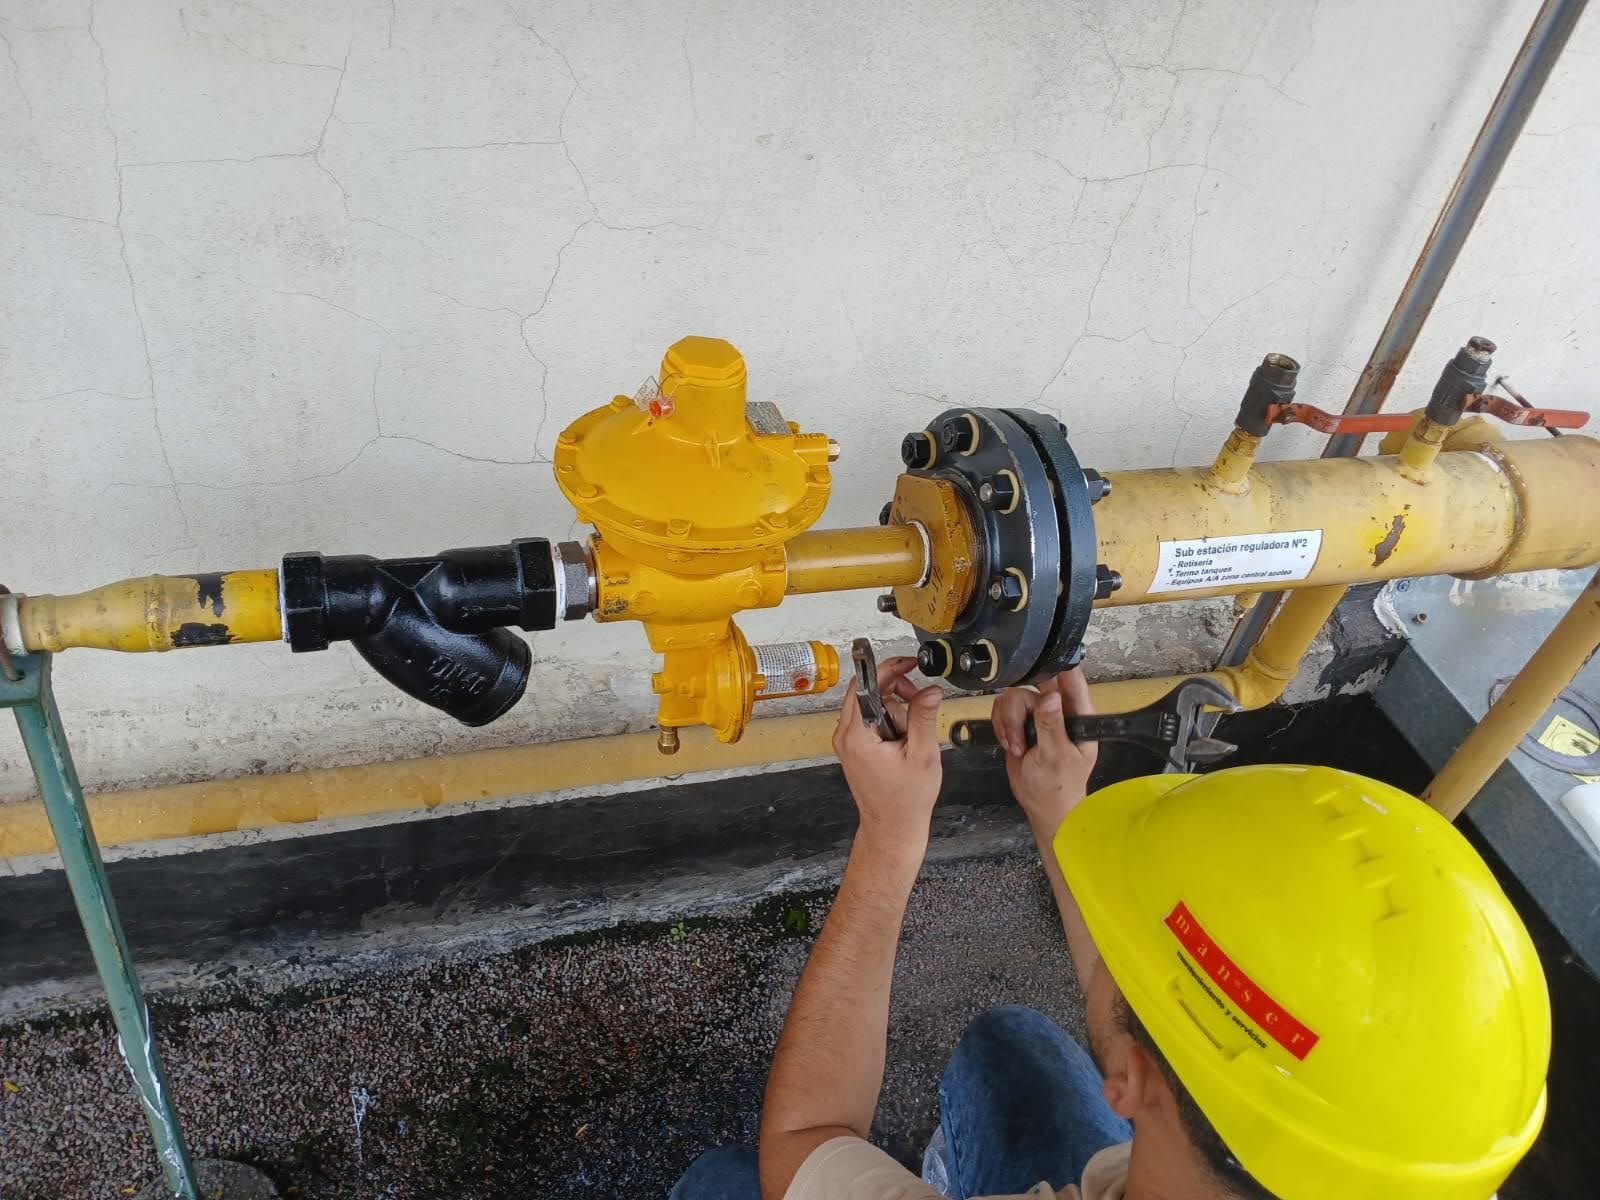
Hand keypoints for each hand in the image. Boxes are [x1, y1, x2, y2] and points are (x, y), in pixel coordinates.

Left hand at [833, 655, 944, 852]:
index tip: (909, 663)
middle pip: (866, 690)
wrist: (893, 827)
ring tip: (912, 732)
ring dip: (895, 706)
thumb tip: (931, 690)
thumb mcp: (922, 755)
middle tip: (919, 701)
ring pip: (870, 703)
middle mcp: (846, 735)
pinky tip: (904, 737)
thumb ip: (924, 717)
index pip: (866, 685)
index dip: (889, 669)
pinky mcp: (854, 747)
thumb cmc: (905, 800)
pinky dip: (889, 719)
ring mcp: (847, 741)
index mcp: (858, 736)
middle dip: (896, 690)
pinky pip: (869, 718)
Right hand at [992, 667, 1097, 835]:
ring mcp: (1038, 715)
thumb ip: (1051, 726)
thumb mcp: (1055, 757)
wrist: (1041, 805)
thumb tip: (1050, 698)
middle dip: (1020, 708)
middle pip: (1034, 684)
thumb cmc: (1058, 786)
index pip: (1072, 681)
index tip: (1038, 670)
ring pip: (1014, 696)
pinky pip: (1002, 708)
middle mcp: (1059, 710)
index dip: (1058, 669)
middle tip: (1020, 729)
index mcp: (1079, 715)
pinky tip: (1010, 744)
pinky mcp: (1020, 722)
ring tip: (1017, 746)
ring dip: (1009, 722)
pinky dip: (1001, 726)